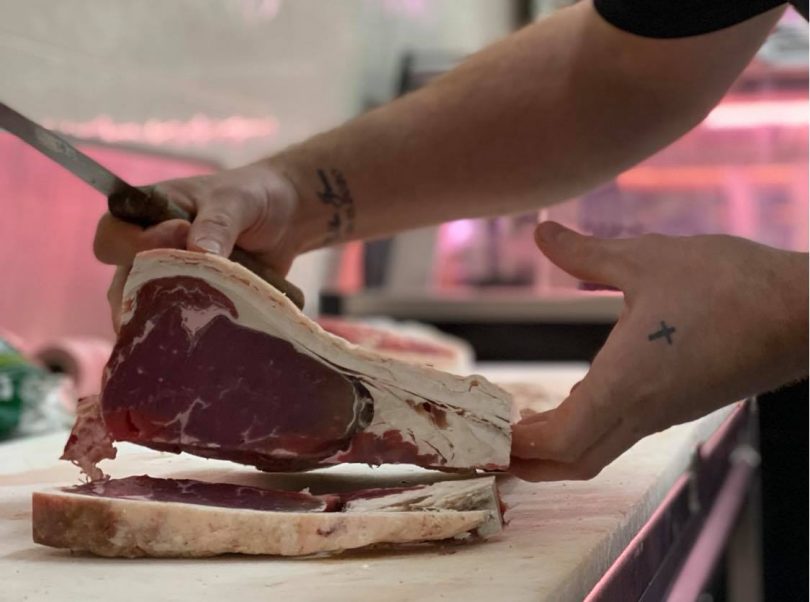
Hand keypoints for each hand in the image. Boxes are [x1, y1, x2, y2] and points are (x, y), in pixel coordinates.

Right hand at [93, 162, 303, 329]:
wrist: (289, 217)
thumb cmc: (254, 197)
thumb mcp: (238, 201)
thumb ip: (217, 222)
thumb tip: (197, 252)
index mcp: (147, 213)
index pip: (113, 235)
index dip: (136, 243)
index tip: (182, 234)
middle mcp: (150, 250)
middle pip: (122, 283)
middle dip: (144, 296)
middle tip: (184, 295)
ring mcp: (171, 279)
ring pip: (145, 310)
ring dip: (163, 322)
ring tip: (187, 330)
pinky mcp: (196, 301)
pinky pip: (179, 323)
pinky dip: (187, 334)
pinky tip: (200, 346)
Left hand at [510, 222, 807, 480]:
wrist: (805, 310)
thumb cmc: (730, 284)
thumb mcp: (646, 258)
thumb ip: (585, 252)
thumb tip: (541, 231)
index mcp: (625, 383)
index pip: (557, 441)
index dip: (516, 447)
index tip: (484, 438)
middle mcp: (641, 410)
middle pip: (572, 461)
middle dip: (527, 461)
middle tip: (488, 447)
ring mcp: (662, 412)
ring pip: (596, 450)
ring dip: (553, 447)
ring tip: (516, 428)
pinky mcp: (678, 404)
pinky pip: (618, 432)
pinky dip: (583, 430)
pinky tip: (569, 403)